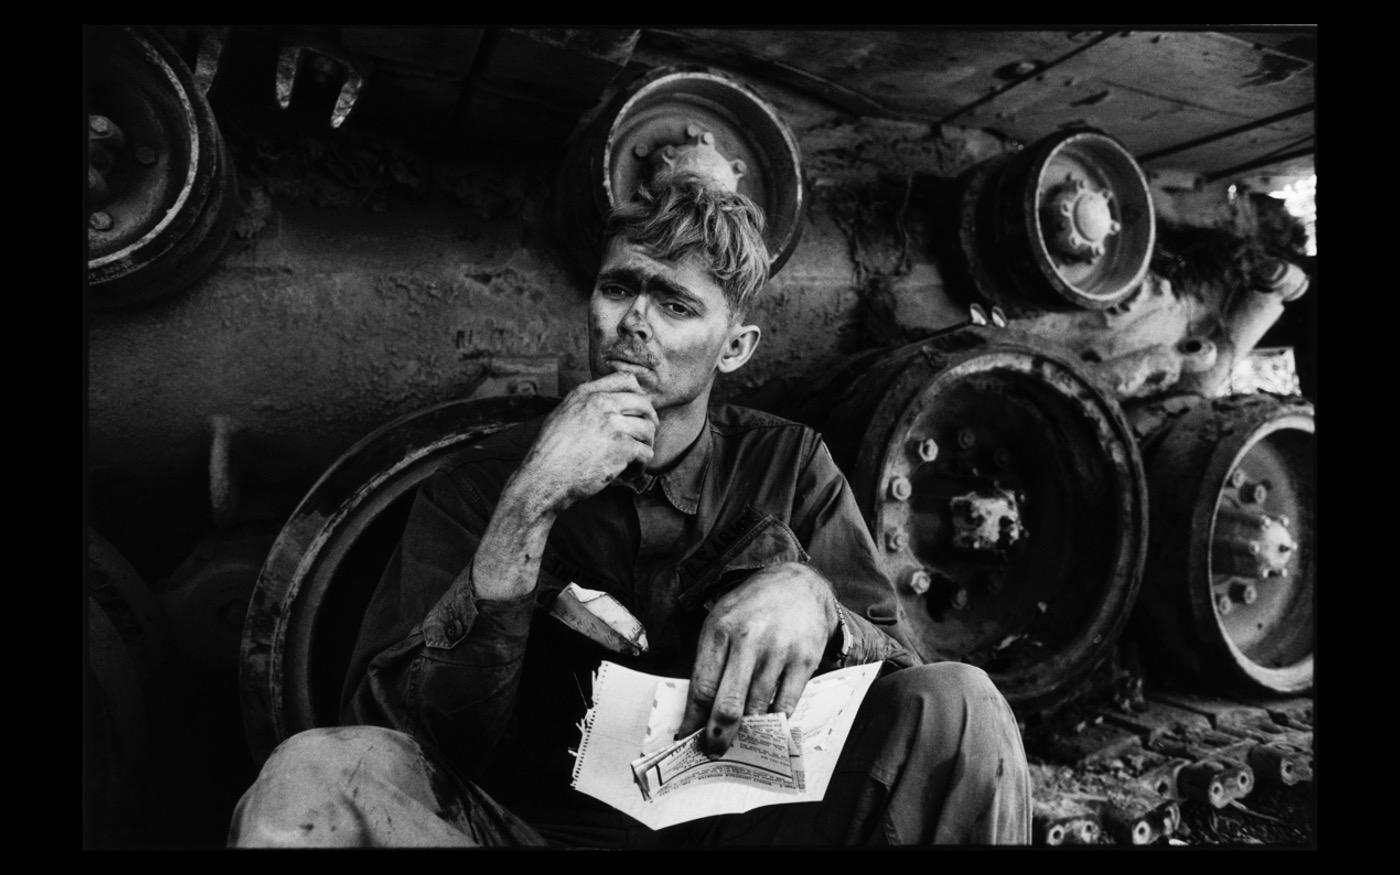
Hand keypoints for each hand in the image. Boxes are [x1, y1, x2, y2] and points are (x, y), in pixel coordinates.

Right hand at [510, 372, 657, 513]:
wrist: (544, 478)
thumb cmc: (550, 453)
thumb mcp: (562, 415)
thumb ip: (584, 404)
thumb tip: (606, 401)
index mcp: (586, 393)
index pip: (626, 379)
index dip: (638, 394)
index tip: (639, 410)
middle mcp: (601, 403)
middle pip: (644, 403)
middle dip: (650, 420)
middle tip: (645, 437)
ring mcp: (613, 425)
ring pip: (648, 429)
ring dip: (645, 447)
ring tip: (634, 461)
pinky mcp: (622, 448)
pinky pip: (646, 454)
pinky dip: (640, 468)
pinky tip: (628, 475)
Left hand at [677, 562, 839, 755]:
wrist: (799, 585)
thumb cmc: (752, 608)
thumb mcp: (721, 620)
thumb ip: (709, 661)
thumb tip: (697, 711)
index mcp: (719, 628)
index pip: (701, 686)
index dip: (693, 720)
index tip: (686, 739)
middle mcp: (748, 639)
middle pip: (728, 704)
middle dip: (717, 736)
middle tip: (713, 751)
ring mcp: (779, 650)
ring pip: (757, 708)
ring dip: (746, 732)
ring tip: (739, 743)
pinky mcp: (805, 659)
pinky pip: (786, 704)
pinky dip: (774, 722)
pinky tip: (766, 725)